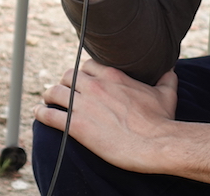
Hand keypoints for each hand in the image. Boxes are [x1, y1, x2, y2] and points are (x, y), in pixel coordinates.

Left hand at [35, 59, 178, 173]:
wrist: (156, 143)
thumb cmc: (162, 121)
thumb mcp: (166, 94)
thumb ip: (166, 79)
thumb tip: (170, 70)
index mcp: (113, 76)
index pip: (87, 65)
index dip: (82, 73)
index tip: (81, 80)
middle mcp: (95, 87)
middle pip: (68, 76)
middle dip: (64, 83)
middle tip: (64, 92)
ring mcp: (84, 105)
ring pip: (55, 92)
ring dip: (49, 96)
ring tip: (47, 101)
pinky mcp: (77, 126)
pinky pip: (50, 115)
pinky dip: (41, 114)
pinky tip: (39, 114)